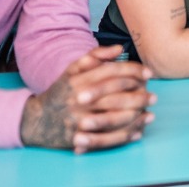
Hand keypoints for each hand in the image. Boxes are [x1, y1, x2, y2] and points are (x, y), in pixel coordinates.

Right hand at [20, 45, 155, 152]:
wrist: (34, 121)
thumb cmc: (60, 92)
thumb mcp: (72, 70)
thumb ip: (95, 56)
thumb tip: (120, 49)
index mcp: (79, 80)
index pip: (111, 72)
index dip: (133, 71)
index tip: (148, 74)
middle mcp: (79, 99)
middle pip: (116, 95)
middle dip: (139, 95)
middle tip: (153, 96)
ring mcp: (78, 120)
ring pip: (114, 117)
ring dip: (136, 115)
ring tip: (150, 112)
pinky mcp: (79, 138)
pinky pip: (107, 138)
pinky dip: (126, 135)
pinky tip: (138, 131)